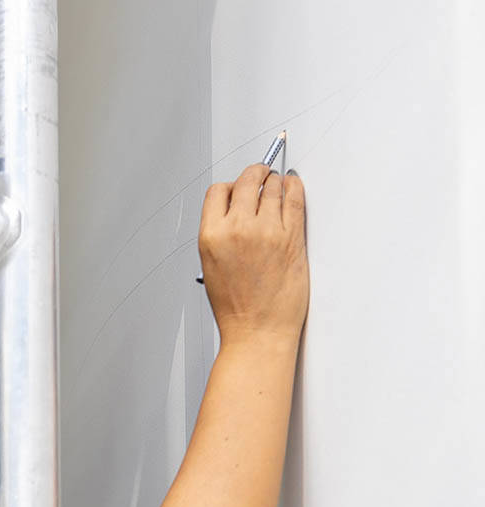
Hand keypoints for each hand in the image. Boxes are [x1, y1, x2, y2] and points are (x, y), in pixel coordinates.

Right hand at [199, 164, 308, 345]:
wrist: (258, 332)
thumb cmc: (236, 309)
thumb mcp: (211, 266)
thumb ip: (221, 234)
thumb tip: (235, 212)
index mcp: (211, 236)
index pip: (218, 191)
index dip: (229, 187)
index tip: (237, 189)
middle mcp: (237, 229)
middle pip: (246, 180)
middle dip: (254, 175)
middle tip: (261, 175)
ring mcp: (266, 231)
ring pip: (272, 185)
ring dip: (275, 181)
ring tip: (277, 186)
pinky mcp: (292, 237)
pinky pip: (294, 198)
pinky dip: (294, 187)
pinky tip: (293, 187)